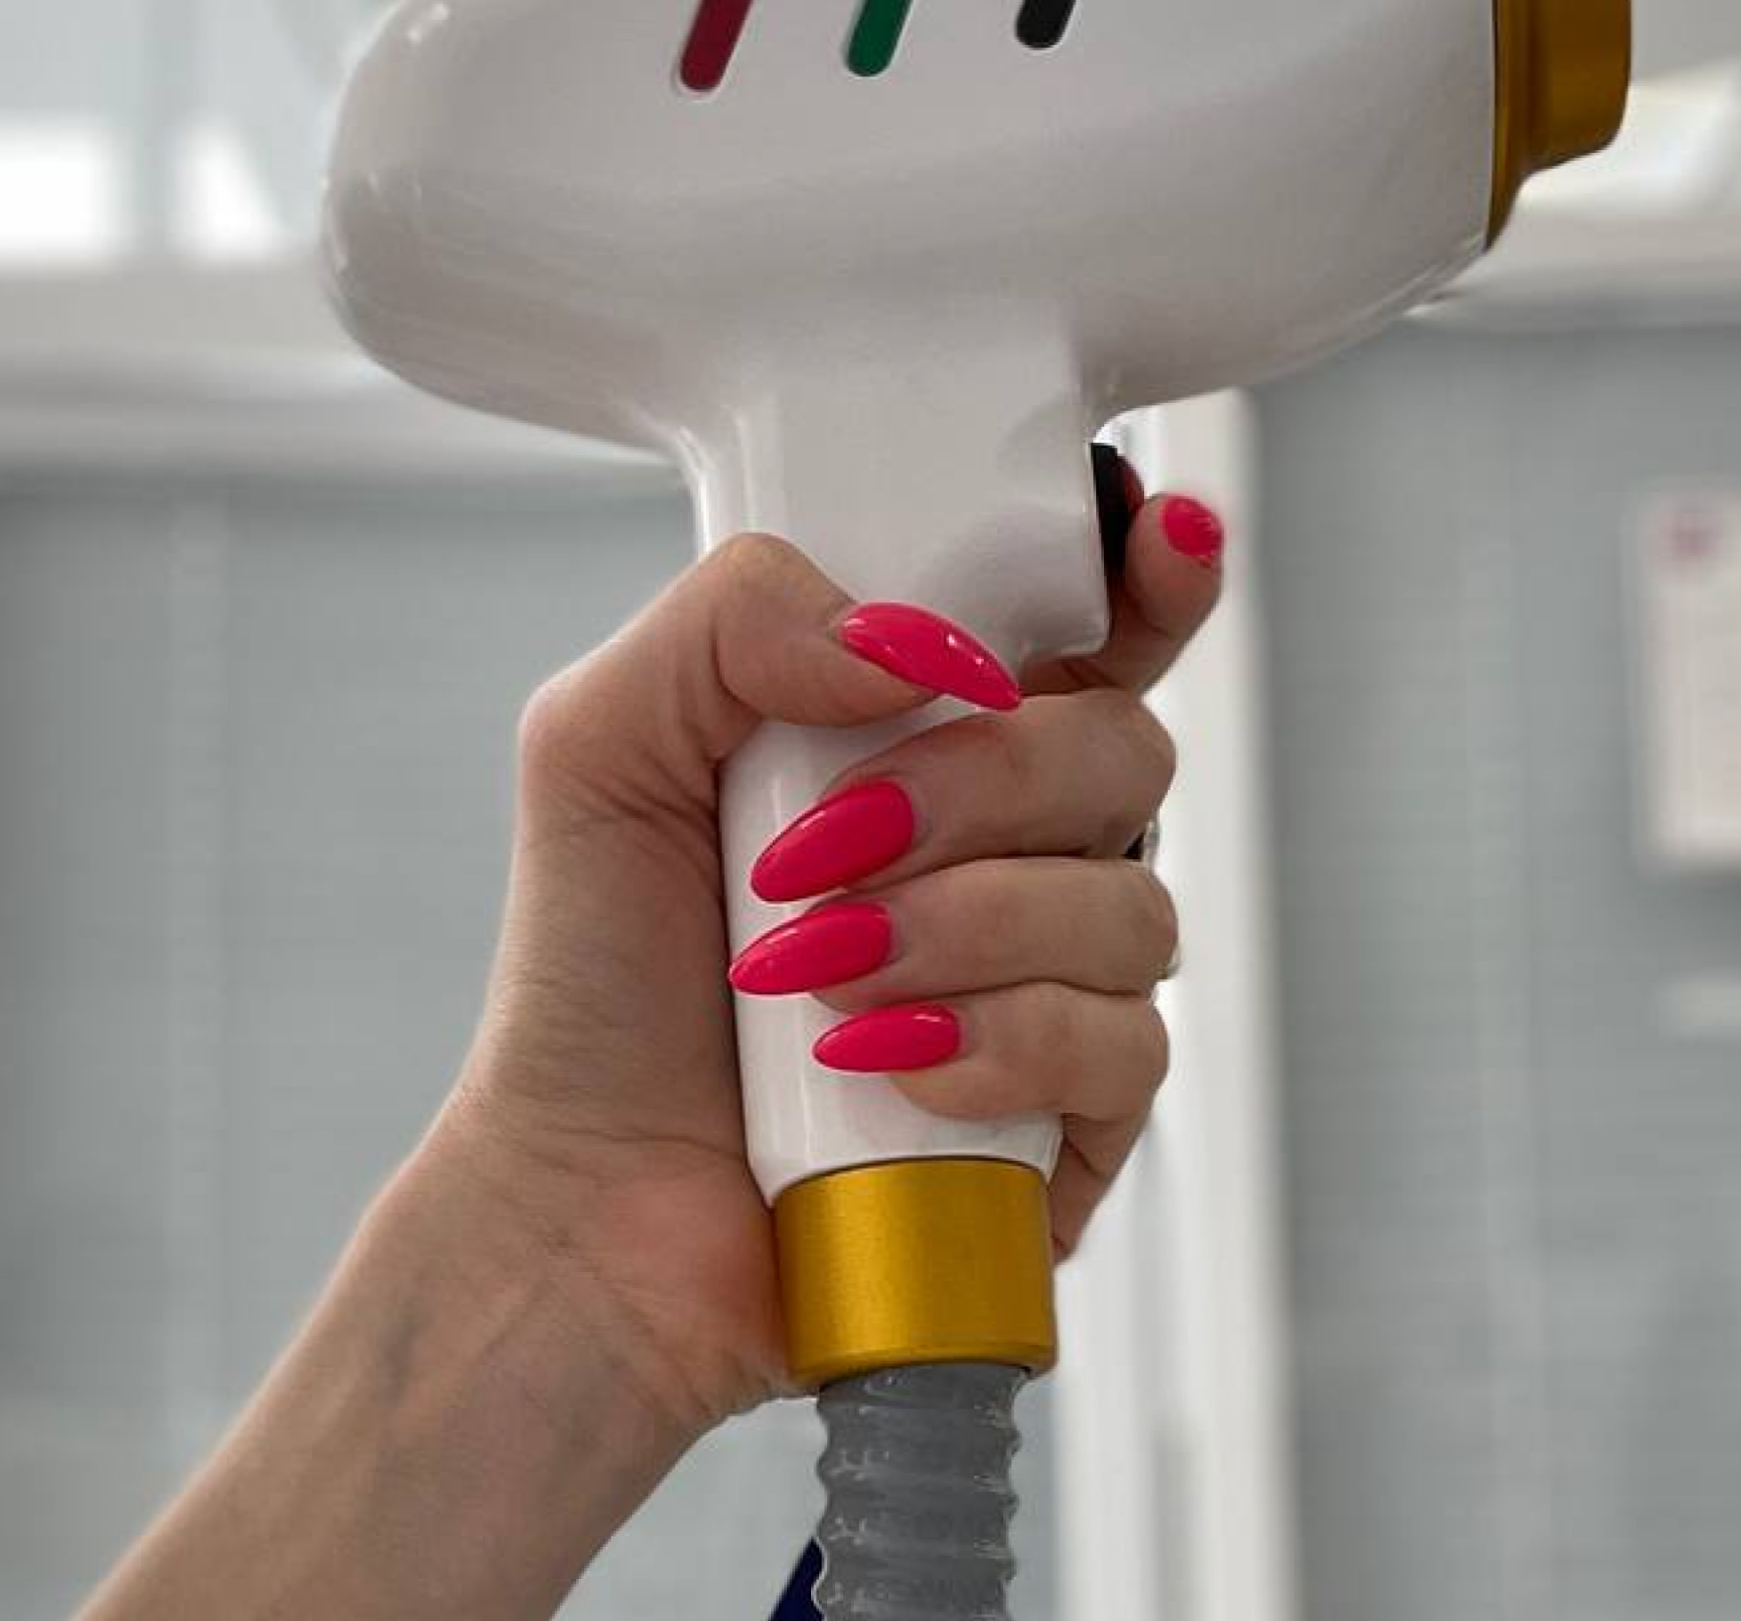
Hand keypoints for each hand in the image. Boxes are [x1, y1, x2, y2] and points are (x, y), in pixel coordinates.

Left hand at [430, 479, 1225, 1434]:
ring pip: (1131, 906)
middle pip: (1126, 748)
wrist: (585, 1207)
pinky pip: (1125, 1051)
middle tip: (825, 845)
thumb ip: (734, 619)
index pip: (1089, 625)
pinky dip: (1000, 1046)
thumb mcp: (602, 743)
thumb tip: (904, 638)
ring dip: (961, 928)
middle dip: (982, 783)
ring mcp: (1053, 985)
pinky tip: (892, 1070)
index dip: (1148, 569)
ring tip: (820, 981)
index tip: (1155, 533)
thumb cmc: (594, 983)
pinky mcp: (1074, 1124)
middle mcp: (1013, 850)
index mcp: (928, 736)